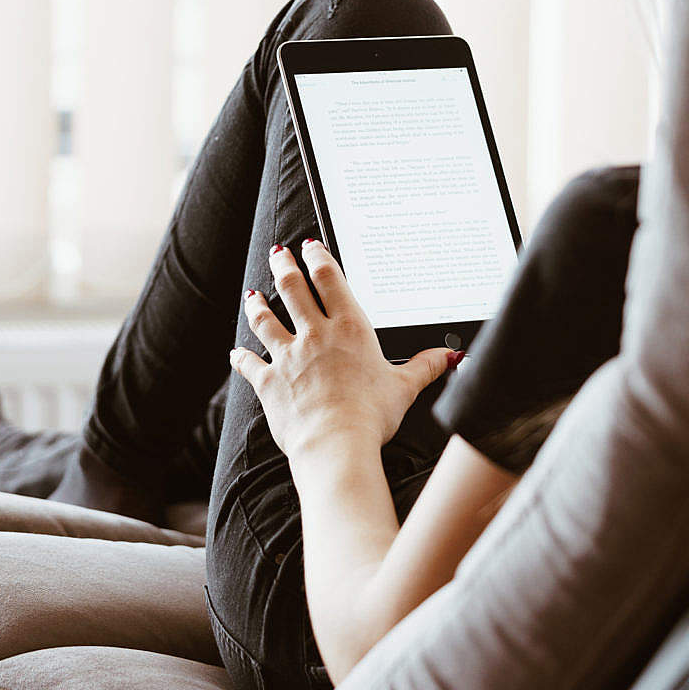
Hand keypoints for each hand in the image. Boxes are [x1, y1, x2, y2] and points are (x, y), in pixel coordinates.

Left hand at [229, 239, 461, 459]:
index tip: (310, 246)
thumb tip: (451, 355)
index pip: (329, 280)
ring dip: (257, 305)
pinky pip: (249, 364)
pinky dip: (241, 357)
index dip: (317, 258)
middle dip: (284, 267)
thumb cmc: (372, 415)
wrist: (336, 443)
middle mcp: (315, 335)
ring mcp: (288, 356)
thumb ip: (426, 366)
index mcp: (350, 328)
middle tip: (279, 254)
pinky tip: (237, 353)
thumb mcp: (405, 387)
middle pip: (293, 289)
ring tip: (252, 295)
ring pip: (266, 319)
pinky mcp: (269, 381)